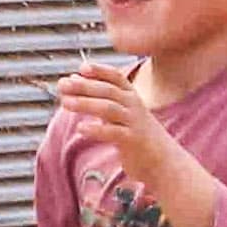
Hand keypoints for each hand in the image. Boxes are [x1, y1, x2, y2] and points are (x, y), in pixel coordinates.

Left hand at [50, 61, 187, 194]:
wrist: (163, 159)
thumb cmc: (135, 134)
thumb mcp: (119, 112)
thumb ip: (99, 97)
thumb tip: (73, 79)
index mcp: (130, 96)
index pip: (116, 77)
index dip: (99, 71)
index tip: (81, 67)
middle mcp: (133, 105)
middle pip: (108, 90)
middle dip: (84, 86)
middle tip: (63, 84)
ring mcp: (134, 122)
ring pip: (109, 108)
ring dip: (86, 104)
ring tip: (65, 103)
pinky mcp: (133, 140)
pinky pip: (113, 132)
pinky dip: (96, 129)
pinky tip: (80, 128)